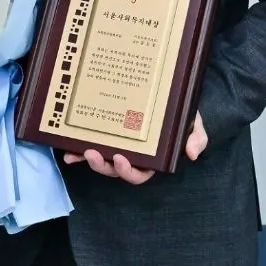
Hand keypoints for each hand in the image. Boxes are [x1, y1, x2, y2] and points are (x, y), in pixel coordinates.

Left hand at [63, 111, 207, 180]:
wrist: (170, 92)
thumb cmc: (181, 113)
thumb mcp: (193, 122)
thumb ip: (196, 137)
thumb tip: (191, 153)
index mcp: (151, 158)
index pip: (139, 173)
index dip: (128, 171)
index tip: (120, 159)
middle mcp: (132, 155)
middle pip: (115, 169)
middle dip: (103, 166)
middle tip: (93, 153)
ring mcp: (117, 145)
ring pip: (101, 160)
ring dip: (89, 159)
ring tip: (81, 150)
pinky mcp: (106, 134)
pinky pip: (91, 145)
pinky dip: (78, 151)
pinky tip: (68, 151)